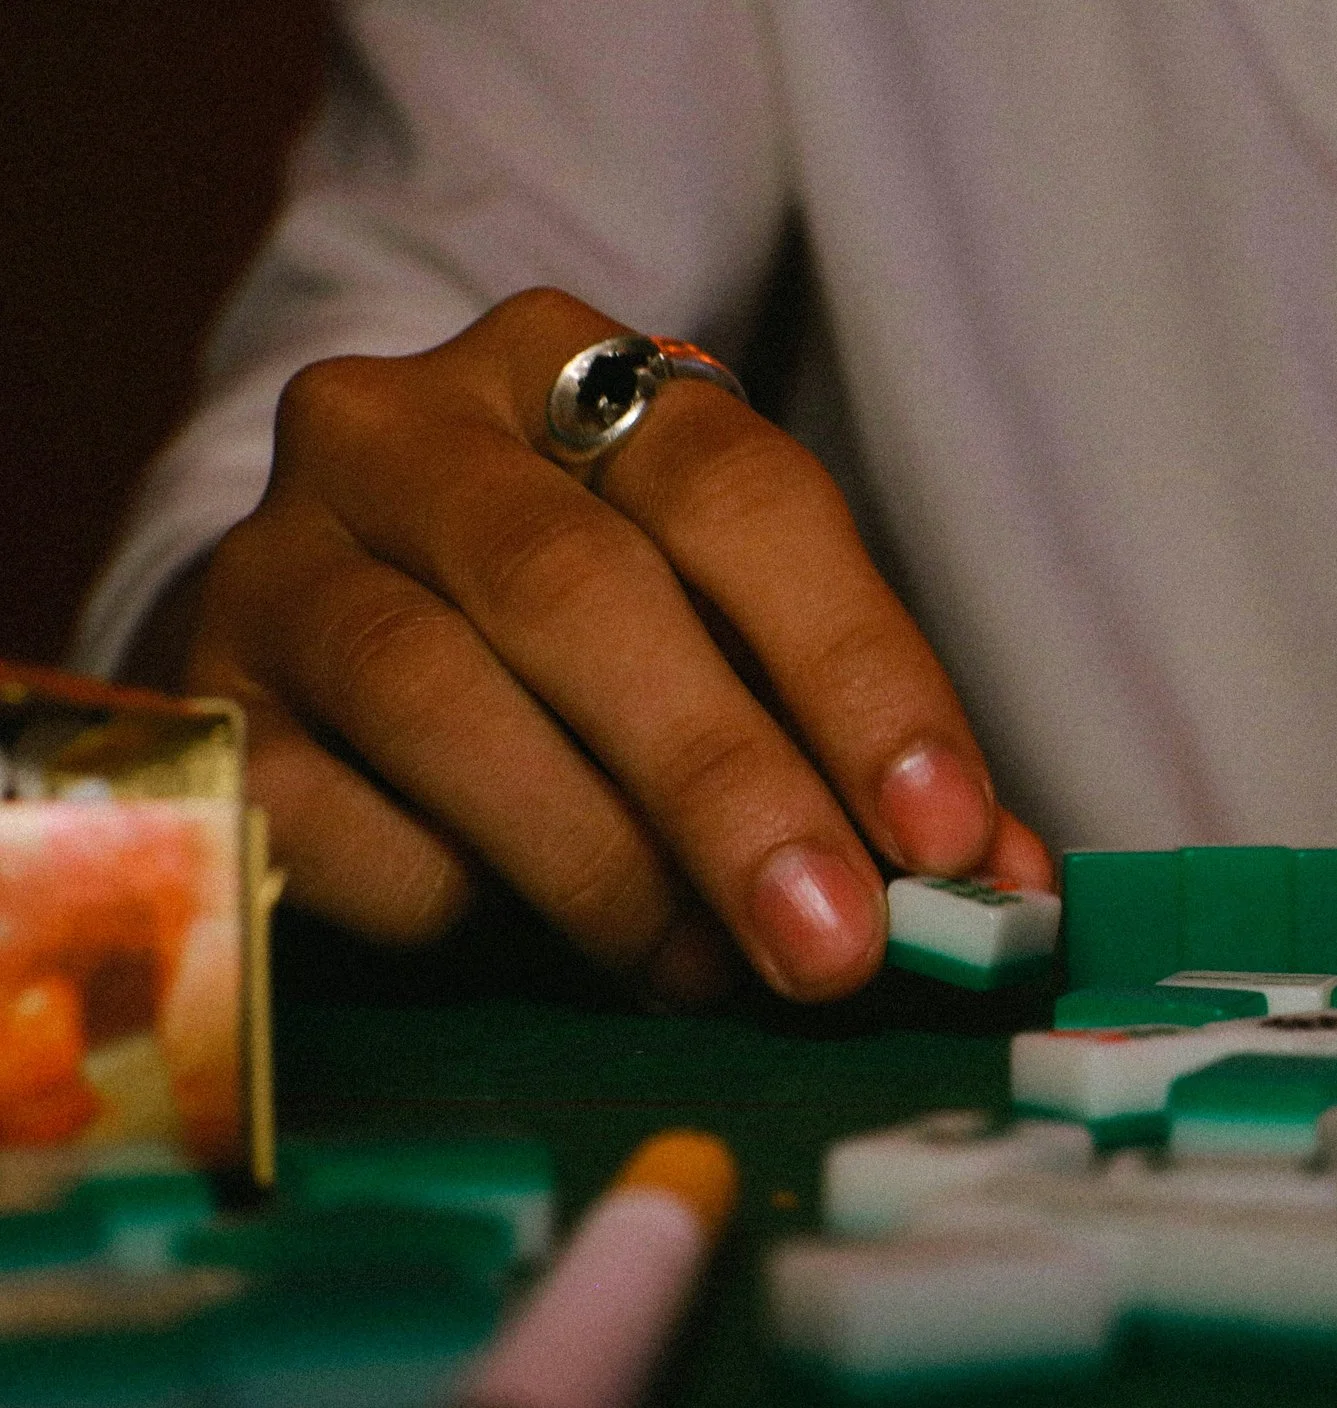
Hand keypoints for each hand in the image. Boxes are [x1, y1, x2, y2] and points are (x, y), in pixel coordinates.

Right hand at [184, 288, 1051, 1003]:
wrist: (320, 656)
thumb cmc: (576, 656)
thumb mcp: (727, 650)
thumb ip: (851, 747)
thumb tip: (1000, 889)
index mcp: (570, 372)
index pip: (738, 492)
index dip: (857, 667)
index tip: (945, 835)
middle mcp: (401, 429)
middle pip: (578, 590)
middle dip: (729, 784)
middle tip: (835, 945)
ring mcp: (278, 560)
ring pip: (438, 696)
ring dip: (602, 863)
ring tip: (706, 971)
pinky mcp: (200, 704)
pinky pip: (329, 816)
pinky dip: (452, 898)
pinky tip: (521, 938)